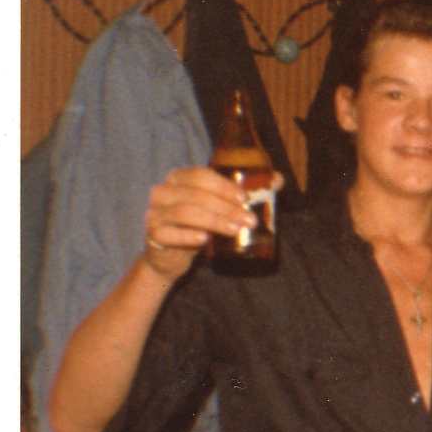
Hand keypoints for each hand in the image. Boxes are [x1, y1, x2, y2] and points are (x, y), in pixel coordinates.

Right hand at [140, 166, 265, 279]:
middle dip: (226, 207)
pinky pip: (168, 233)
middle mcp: (163, 192)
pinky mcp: (153, 234)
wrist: (169, 256)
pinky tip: (205, 239)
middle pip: (196, 195)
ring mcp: (154, 213)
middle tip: (249, 220)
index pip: (200, 175)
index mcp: (178, 179)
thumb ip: (243, 194)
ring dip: (215, 221)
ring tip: (236, 230)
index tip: (245, 198)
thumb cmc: (198, 226)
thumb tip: (278, 180)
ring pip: (185, 213)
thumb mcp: (218, 208)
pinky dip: (188, 235)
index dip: (224, 186)